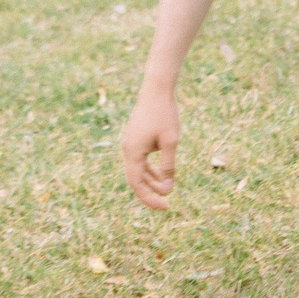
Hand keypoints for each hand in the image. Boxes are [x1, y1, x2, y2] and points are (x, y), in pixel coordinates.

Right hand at [121, 88, 179, 209]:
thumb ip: (168, 166)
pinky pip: (140, 160)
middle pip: (136, 179)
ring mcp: (130, 144)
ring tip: (166, 190)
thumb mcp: (171, 142)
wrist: (156, 90)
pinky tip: (163, 175)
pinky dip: (150, 170)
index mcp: (132, 152)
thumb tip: (167, 188)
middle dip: (150, 193)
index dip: (149, 198)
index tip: (164, 206)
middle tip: (166, 205)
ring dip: (151, 182)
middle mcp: (127, 149)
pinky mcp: (135, 138)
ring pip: (138, 170)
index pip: (137, 184)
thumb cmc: (164, 114)